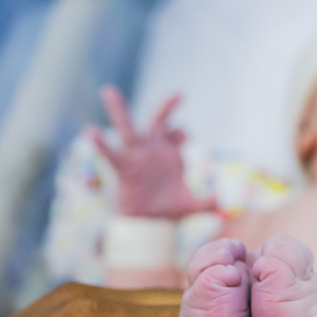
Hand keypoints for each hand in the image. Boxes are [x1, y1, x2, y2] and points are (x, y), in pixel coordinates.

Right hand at [90, 85, 215, 218]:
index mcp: (170, 154)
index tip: (185, 139)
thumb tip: (225, 206)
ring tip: (109, 90)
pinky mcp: (123, 167)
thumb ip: (208, 203)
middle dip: (167, 108)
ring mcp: (137, 156)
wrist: (148, 225)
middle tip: (179, 95)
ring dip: (118, 109)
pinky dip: (102, 143)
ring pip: (128, 128)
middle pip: (158, 122)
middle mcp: (153, 150)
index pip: (177, 133)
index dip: (182, 133)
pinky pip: (111, 153)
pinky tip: (91, 131)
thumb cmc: (169, 210)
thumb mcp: (193, 206)